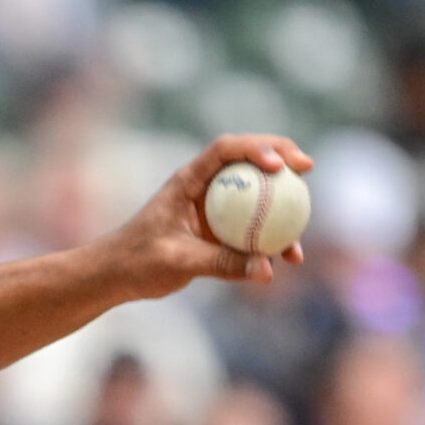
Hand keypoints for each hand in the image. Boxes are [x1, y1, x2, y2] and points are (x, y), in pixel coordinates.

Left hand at [97, 133, 313, 300]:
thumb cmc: (137, 262)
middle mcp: (203, 187)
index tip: (279, 165)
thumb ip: (220, 263)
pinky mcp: (218, 229)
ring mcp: (213, 206)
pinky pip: (251, 226)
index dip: (256, 148)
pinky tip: (288, 258)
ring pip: (255, 192)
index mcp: (187, 180)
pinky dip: (271, 236)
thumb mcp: (177, 262)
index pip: (225, 150)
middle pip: (248, 159)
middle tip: (308, 167)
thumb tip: (266, 270)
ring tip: (305, 219)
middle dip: (281, 156)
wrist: (116, 276)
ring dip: (282, 200)